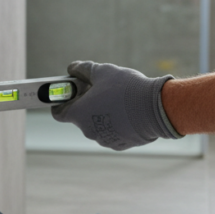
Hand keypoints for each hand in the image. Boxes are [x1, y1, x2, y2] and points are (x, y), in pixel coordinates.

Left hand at [51, 61, 181, 150]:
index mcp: (79, 113)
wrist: (156, 109)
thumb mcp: (103, 71)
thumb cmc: (126, 89)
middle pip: (81, 117)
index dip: (62, 102)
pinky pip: (113, 133)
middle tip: (101, 91)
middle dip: (87, 105)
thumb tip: (72, 68)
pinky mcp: (120, 145)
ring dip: (103, 115)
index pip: (58, 113)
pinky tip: (128, 112)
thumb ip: (83, 69)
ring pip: (98, 125)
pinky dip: (117, 124)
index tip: (70, 94)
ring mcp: (104, 140)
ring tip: (119, 101)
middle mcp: (88, 130)